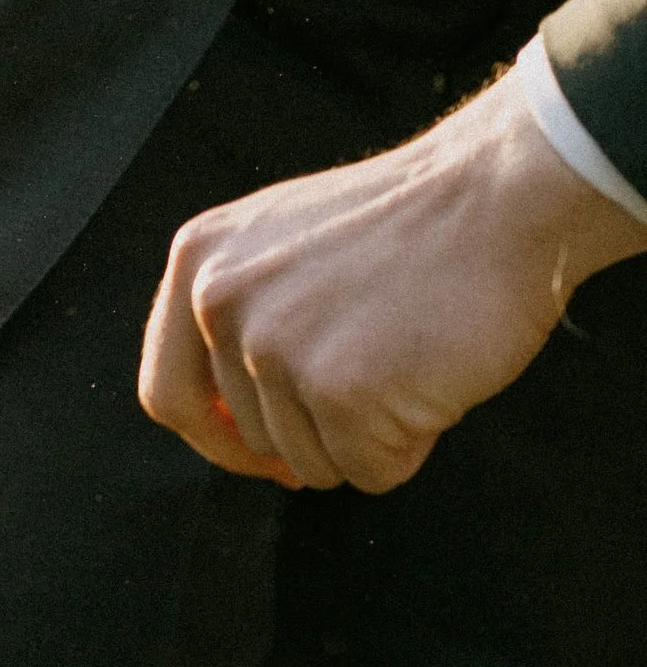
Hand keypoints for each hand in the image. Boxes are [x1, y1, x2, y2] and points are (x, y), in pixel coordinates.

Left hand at [139, 71, 646, 492]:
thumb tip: (222, 422)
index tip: (258, 454)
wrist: (500, 194)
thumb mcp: (280, 242)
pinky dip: (410, 446)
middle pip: (247, 437)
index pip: (167, 394)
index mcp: (198, 262)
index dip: (213, 439)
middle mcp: (220, 304)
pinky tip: (432, 381)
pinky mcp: (341, 392)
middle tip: (379, 370)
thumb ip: (237, 313)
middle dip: (314, 430)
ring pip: (309, 461)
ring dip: (366, 436)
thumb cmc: (410, 224)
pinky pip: (369, 471)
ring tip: (408, 359)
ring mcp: (277, 349)